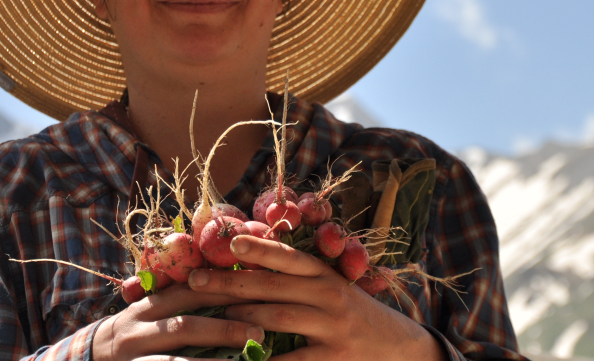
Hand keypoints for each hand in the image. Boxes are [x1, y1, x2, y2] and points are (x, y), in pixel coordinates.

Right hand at [92, 283, 263, 360]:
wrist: (86, 358)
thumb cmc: (132, 335)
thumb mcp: (148, 312)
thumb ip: (178, 301)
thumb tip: (227, 283)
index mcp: (149, 306)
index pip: (190, 292)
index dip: (224, 291)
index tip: (259, 289)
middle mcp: (139, 330)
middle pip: (185, 326)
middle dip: (224, 327)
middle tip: (260, 330)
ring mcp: (135, 357)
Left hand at [186, 235, 446, 360]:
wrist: (398, 349)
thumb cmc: (354, 316)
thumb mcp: (334, 290)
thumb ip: (300, 280)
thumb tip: (248, 267)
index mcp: (327, 276)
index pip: (289, 257)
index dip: (260, 248)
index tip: (230, 243)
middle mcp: (330, 297)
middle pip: (273, 287)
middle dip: (230, 283)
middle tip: (195, 281)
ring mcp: (331, 329)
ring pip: (275, 320)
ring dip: (238, 318)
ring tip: (209, 317)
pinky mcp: (331, 360)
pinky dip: (260, 359)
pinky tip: (239, 358)